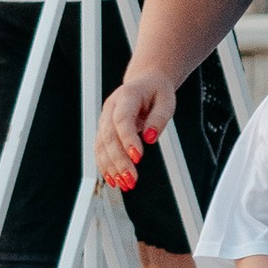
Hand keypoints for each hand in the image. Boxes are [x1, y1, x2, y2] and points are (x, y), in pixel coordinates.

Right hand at [98, 70, 174, 191]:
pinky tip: (113, 180)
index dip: (128, 139)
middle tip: (131, 178)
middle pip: (109, 137)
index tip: (138, 157)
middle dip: (119, 160)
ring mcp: (104, 120)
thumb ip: (159, 118)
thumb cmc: (157, 91)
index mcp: (126, 96)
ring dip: (111, 167)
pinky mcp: (104, 130)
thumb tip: (151, 138)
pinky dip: (105, 166)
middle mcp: (110, 108)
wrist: (144, 83)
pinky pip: (100, 150)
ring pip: (101, 146)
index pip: (123, 120)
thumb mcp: (166, 100)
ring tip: (124, 184)